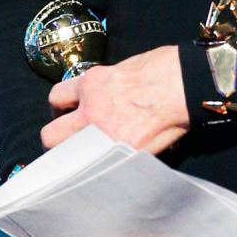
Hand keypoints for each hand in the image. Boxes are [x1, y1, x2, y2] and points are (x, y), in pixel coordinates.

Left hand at [41, 45, 189, 154]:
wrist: (186, 83)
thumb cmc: (164, 68)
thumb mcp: (125, 68)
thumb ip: (105, 86)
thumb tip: (103, 98)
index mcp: (92, 84)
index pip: (57, 97)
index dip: (63, 107)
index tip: (71, 112)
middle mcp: (90, 111)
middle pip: (50, 135)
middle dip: (60, 138)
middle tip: (74, 139)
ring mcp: (103, 136)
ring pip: (67, 159)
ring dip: (76, 158)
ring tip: (90, 157)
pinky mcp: (122, 153)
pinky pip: (99, 168)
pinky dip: (104, 167)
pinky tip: (112, 165)